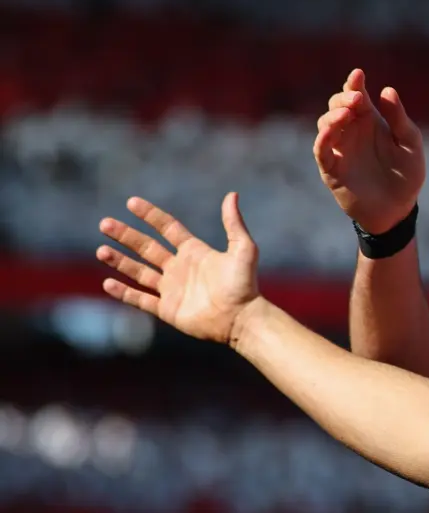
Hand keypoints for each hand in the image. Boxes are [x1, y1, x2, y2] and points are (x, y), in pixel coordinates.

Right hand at [96, 194, 264, 345]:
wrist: (242, 318)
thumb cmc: (244, 284)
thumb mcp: (243, 249)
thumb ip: (234, 223)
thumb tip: (232, 194)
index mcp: (195, 252)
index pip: (167, 228)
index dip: (150, 215)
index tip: (131, 202)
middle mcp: (180, 268)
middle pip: (146, 247)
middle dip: (125, 236)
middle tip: (104, 223)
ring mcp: (171, 289)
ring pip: (139, 272)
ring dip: (119, 261)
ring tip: (101, 250)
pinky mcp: (167, 309)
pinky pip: (140, 299)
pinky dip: (123, 292)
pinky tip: (107, 282)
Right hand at [313, 69, 425, 233]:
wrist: (398, 209)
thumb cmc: (406, 175)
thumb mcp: (410, 144)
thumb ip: (399, 119)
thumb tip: (387, 90)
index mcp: (370, 121)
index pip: (357, 95)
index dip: (354, 83)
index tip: (358, 74)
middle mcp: (352, 131)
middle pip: (337, 105)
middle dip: (344, 97)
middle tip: (358, 99)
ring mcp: (339, 149)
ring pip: (325, 123)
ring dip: (333, 116)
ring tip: (347, 114)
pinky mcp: (331, 168)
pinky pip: (321, 150)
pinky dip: (323, 138)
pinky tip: (331, 131)